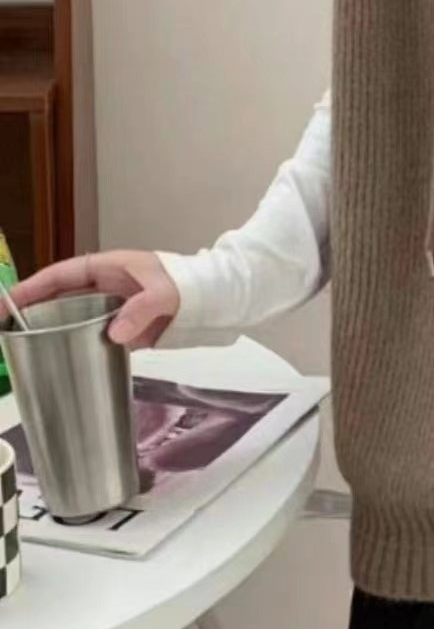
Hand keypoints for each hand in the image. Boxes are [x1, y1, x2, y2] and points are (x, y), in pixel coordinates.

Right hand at [9, 250, 180, 350]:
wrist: (217, 300)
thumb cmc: (189, 285)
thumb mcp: (165, 292)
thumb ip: (140, 310)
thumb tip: (113, 334)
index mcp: (108, 268)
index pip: (59, 276)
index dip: (30, 288)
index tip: (6, 304)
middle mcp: (106, 287)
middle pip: (59, 298)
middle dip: (31, 311)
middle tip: (6, 330)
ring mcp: (114, 309)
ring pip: (73, 319)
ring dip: (50, 331)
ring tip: (23, 347)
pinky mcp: (126, 330)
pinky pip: (93, 336)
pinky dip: (77, 346)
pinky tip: (62, 361)